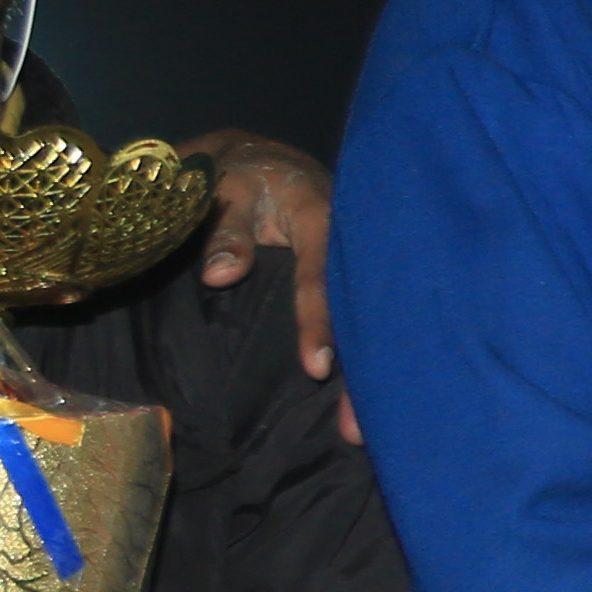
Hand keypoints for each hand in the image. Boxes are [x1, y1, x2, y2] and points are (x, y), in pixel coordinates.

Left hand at [175, 129, 354, 439]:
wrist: (261, 158)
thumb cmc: (240, 172)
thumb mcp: (224, 185)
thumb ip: (223, 228)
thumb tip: (221, 275)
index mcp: (324, 218)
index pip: (322, 277)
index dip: (320, 323)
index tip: (317, 369)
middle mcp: (351, 249)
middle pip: (366, 317)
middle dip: (368, 374)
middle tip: (358, 429)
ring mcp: (355, 271)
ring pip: (369, 328)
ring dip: (370, 380)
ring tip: (364, 434)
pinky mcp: (349, 285)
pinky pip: (360, 325)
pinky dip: (363, 365)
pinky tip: (363, 404)